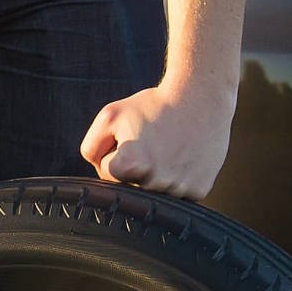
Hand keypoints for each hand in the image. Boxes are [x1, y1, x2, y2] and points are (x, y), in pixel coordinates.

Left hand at [83, 79, 234, 197]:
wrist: (200, 96)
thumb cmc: (154, 104)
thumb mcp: (110, 116)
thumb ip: (91, 147)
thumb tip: (99, 172)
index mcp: (132, 164)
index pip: (108, 172)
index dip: (117, 151)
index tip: (134, 136)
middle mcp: (156, 181)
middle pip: (131, 184)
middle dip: (136, 165)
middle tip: (154, 141)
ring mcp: (180, 188)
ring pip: (155, 192)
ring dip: (157, 174)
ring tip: (169, 147)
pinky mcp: (199, 191)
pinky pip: (179, 194)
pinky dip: (179, 178)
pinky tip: (184, 157)